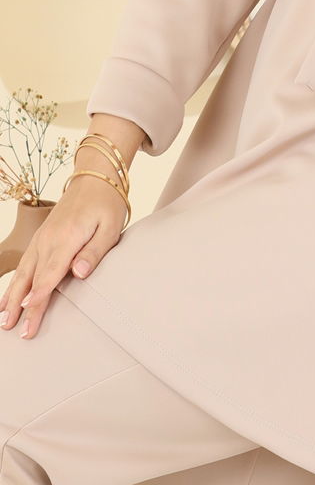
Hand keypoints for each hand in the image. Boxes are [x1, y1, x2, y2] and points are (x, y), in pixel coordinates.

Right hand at [0, 174, 127, 339]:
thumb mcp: (110, 227)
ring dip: (12, 297)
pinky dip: (15, 282)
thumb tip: (80, 273)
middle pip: (33, 279)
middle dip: (23, 307)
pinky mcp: (41, 237)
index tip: (29, 318)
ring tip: (5, 320)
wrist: (94, 177)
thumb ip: (94, 252)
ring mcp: (42, 238)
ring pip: (23, 272)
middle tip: (17, 331)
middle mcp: (49, 239)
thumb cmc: (106, 203)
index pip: (50, 276)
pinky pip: (24, 263)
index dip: (38, 299)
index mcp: (66, 238)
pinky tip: (8, 296)